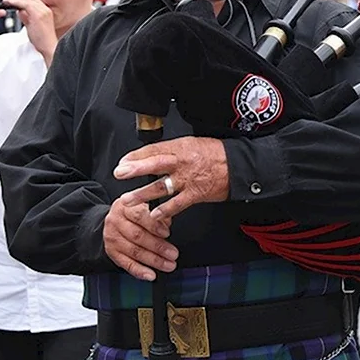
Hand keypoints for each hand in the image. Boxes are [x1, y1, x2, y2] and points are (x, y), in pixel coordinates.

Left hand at [2, 0, 55, 60]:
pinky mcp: (38, 14)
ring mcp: (43, 11)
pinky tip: (9, 2)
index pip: (34, 0)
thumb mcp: (32, 27)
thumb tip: (19, 12)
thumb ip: (26, 18)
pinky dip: (16, 2)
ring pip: (26, 1)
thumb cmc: (42, 40)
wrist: (49, 47)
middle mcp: (45, 9)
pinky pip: (25, 5)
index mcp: (45, 12)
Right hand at [102, 196, 177, 281]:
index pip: (139, 215)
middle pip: (137, 236)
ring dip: (153, 261)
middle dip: (158, 247)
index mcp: (125, 206)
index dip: (154, 225)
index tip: (167, 233)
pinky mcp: (111, 252)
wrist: (115, 220)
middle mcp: (115, 221)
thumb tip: (167, 224)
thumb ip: (157, 214)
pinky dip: (140, 271)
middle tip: (174, 254)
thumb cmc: (135, 212)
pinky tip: (151, 275)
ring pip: (134, 251)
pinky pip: (126, 264)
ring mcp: (112, 238)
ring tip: (169, 265)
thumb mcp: (144, 206)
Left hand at [114, 137, 229, 219]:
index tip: (123, 161)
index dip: (136, 155)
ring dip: (143, 194)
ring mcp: (189, 178)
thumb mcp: (193, 144)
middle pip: (155, 163)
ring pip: (162, 186)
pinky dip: (165, 210)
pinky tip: (154, 215)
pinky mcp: (197, 193)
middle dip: (136, 168)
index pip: (154, 149)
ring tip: (128, 200)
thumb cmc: (216, 154)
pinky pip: (177, 203)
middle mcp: (183, 161)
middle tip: (120, 173)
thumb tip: (151, 156)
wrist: (239, 166)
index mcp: (181, 146)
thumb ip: (173, 151)